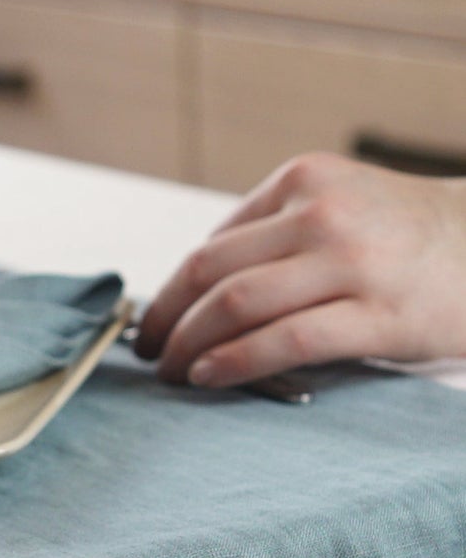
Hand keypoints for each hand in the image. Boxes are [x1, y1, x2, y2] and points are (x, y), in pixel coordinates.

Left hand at [134, 151, 465, 386]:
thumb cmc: (412, 241)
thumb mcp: (343, 209)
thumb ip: (278, 237)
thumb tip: (196, 291)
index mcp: (304, 181)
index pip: (213, 244)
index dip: (171, 291)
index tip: (152, 322)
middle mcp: (323, 214)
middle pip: (210, 272)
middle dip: (165, 318)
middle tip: (146, 351)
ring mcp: (352, 262)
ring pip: (236, 304)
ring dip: (188, 343)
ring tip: (169, 371)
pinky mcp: (380, 314)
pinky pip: (284, 340)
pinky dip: (232, 361)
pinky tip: (206, 376)